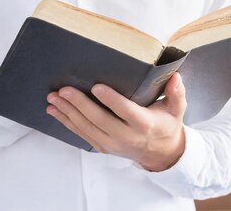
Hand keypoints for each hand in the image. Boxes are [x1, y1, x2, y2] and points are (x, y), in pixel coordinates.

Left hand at [46, 73, 186, 171]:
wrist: (160, 153)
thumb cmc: (166, 123)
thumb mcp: (177, 108)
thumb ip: (177, 93)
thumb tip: (175, 77)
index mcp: (145, 124)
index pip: (126, 111)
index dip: (111, 100)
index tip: (97, 86)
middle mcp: (127, 137)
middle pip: (99, 120)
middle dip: (80, 104)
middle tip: (64, 89)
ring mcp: (112, 144)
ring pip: (86, 128)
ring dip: (68, 112)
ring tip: (54, 97)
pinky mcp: (102, 147)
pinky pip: (81, 134)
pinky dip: (66, 122)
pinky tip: (54, 110)